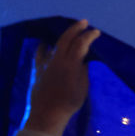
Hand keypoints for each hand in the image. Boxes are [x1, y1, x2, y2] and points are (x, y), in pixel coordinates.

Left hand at [24, 19, 100, 135]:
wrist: (48, 113)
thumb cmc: (70, 102)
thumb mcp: (83, 86)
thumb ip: (84, 70)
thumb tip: (83, 60)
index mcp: (71, 63)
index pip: (81, 43)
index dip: (89, 36)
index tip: (96, 32)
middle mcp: (57, 59)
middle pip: (66, 38)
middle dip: (76, 28)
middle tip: (84, 23)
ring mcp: (46, 62)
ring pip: (54, 42)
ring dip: (63, 35)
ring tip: (69, 32)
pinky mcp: (38, 68)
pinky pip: (40, 52)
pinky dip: (45, 45)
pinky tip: (46, 43)